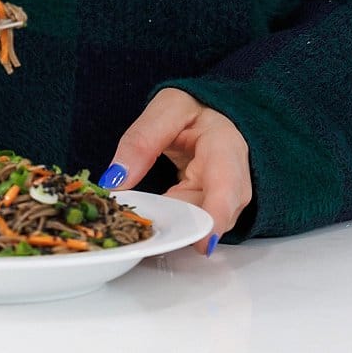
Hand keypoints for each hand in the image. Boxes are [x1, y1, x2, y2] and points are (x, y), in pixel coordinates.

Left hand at [101, 88, 251, 254]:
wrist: (212, 115)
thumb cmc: (196, 110)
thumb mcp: (166, 109)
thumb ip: (141, 141)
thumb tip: (115, 180)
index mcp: (226, 147)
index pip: (226, 188)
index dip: (215, 218)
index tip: (202, 243)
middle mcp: (235, 179)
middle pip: (213, 216)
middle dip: (180, 225)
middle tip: (146, 223)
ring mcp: (228, 200)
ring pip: (202, 226)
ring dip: (174, 226)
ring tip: (148, 213)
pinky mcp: (214, 211)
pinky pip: (195, 225)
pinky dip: (174, 225)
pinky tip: (157, 216)